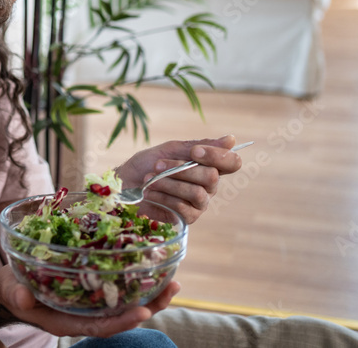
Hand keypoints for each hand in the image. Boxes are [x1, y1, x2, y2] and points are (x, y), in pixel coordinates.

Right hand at [0, 266, 179, 337]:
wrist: (13, 287)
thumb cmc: (13, 291)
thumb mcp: (11, 292)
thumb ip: (16, 295)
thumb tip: (22, 298)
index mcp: (67, 320)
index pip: (100, 326)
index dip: (122, 322)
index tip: (143, 313)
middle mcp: (84, 314)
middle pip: (121, 316)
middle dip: (148, 306)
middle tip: (171, 289)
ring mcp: (90, 302)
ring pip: (125, 303)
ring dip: (150, 294)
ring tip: (173, 280)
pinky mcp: (92, 287)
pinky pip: (118, 287)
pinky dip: (136, 279)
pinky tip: (152, 265)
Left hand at [115, 135, 241, 223]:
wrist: (125, 184)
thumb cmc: (147, 165)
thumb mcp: (171, 149)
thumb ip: (199, 145)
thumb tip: (231, 140)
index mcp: (208, 166)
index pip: (232, 163)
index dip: (217, 156)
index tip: (194, 152)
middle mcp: (209, 186)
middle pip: (212, 177)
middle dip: (181, 168)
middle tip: (158, 165)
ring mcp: (199, 203)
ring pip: (197, 193)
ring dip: (169, 182)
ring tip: (150, 178)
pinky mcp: (186, 218)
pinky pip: (182, 207)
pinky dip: (163, 196)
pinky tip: (150, 191)